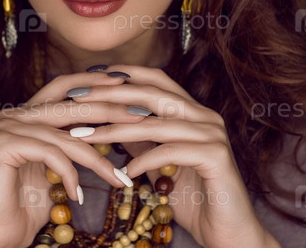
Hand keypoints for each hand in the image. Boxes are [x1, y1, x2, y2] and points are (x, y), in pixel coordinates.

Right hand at [0, 71, 146, 247]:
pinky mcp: (4, 145)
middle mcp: (13, 114)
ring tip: (118, 179)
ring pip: (67, 136)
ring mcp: (6, 127)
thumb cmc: (28, 205)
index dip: (93, 81)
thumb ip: (72, 142)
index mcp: (26, 113)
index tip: (125, 83)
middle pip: (70, 104)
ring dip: (97, 159)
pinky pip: (52, 153)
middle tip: (139, 115)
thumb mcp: (58, 166)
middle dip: (109, 109)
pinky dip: (70, 175)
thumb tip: (112, 126)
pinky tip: (77, 195)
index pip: (64, 86)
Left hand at [66, 65, 279, 247]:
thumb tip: (111, 121)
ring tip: (86, 136)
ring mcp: (212, 134)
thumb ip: (142, 141)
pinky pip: (171, 151)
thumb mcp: (159, 166)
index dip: (123, 75)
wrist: (229, 234)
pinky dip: (145, 160)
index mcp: (193, 112)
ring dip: (115, 129)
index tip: (88, 79)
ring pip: (156, 124)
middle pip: (152, 94)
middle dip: (110, 95)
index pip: (156, 80)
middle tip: (76, 100)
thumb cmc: (194, 200)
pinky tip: (126, 172)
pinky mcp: (216, 156)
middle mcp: (205, 116)